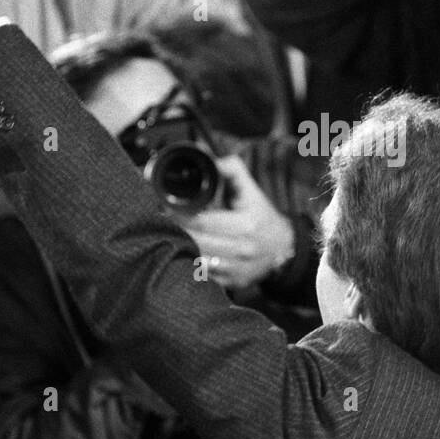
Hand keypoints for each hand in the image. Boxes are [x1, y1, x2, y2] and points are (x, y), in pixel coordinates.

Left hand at [176, 156, 294, 288]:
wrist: (283, 248)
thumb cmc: (261, 216)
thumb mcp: (251, 190)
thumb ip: (231, 169)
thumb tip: (208, 155)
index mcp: (246, 225)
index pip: (204, 221)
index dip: (180, 215)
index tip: (163, 208)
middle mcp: (243, 249)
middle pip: (197, 242)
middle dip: (174, 231)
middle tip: (156, 221)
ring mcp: (238, 269)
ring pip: (198, 261)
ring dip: (178, 249)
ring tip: (164, 236)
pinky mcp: (233, 283)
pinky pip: (204, 276)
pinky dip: (189, 264)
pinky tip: (179, 253)